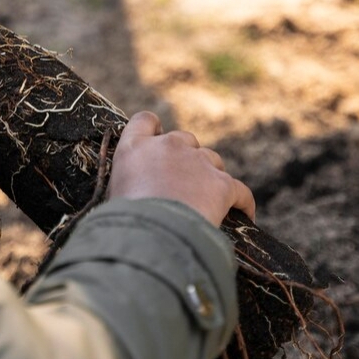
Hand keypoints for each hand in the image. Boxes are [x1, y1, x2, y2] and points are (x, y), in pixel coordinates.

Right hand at [109, 111, 255, 225]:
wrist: (153, 237)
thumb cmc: (126, 224)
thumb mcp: (114, 197)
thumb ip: (127, 185)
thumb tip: (132, 198)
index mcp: (135, 148)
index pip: (144, 121)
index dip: (153, 129)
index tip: (158, 139)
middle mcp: (168, 146)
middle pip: (185, 139)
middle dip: (187, 156)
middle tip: (184, 183)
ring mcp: (197, 161)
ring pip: (212, 160)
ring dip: (210, 176)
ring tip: (209, 202)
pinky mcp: (222, 184)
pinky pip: (239, 191)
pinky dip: (242, 202)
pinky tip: (244, 215)